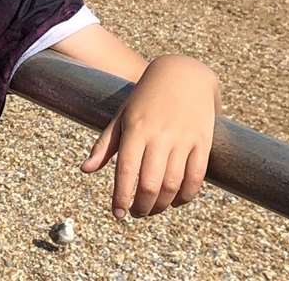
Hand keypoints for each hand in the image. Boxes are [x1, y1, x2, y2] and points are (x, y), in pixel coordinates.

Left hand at [80, 54, 217, 218]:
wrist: (184, 73)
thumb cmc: (146, 97)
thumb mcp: (122, 115)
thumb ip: (105, 144)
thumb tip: (85, 170)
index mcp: (135, 128)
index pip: (125, 170)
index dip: (121, 196)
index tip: (118, 214)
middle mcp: (159, 134)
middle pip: (150, 183)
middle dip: (142, 206)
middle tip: (136, 213)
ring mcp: (183, 138)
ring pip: (173, 184)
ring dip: (162, 205)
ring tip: (153, 209)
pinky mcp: (202, 141)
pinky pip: (196, 177)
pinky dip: (186, 195)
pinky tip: (176, 201)